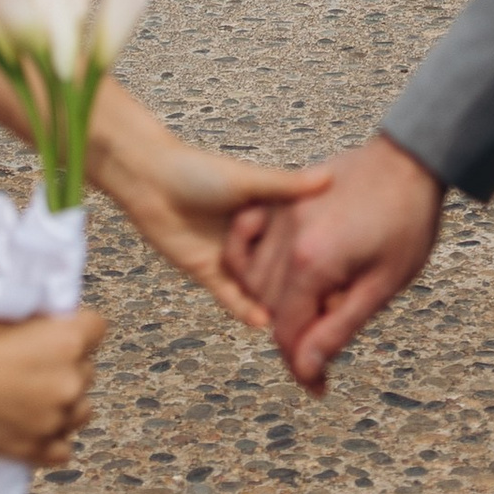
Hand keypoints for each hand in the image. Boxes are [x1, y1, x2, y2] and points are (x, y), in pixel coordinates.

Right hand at [0, 305, 105, 463]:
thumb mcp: (10, 311)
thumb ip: (43, 323)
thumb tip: (53, 327)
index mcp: (68, 339)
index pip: (98, 328)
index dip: (77, 329)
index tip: (57, 333)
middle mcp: (69, 381)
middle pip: (87, 371)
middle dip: (65, 367)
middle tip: (30, 366)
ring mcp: (54, 420)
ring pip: (80, 411)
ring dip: (62, 405)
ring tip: (27, 398)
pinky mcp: (34, 451)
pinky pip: (61, 451)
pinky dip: (48, 441)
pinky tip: (26, 428)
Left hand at [90, 84, 331, 329]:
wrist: (148, 179)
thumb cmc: (196, 170)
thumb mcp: (248, 179)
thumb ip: (286, 186)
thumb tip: (329, 177)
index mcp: (264, 215)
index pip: (298, 241)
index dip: (319, 256)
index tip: (345, 273)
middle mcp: (250, 240)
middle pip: (280, 270)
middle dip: (301, 290)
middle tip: (328, 310)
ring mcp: (229, 259)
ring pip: (258, 289)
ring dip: (276, 305)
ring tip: (301, 324)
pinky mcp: (206, 272)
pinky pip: (230, 297)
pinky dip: (245, 310)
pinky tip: (264, 321)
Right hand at [238, 132, 443, 392]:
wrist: (409, 161)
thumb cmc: (406, 224)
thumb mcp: (383, 286)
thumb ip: (339, 328)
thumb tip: (307, 369)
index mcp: (313, 262)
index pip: (287, 331)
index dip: (301, 367)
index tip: (317, 388)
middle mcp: (287, 237)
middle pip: (268, 308)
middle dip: (292, 338)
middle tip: (321, 353)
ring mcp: (279, 213)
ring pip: (253, 278)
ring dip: (274, 303)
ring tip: (313, 312)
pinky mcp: (280, 197)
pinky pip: (247, 236)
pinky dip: (251, 261)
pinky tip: (276, 276)